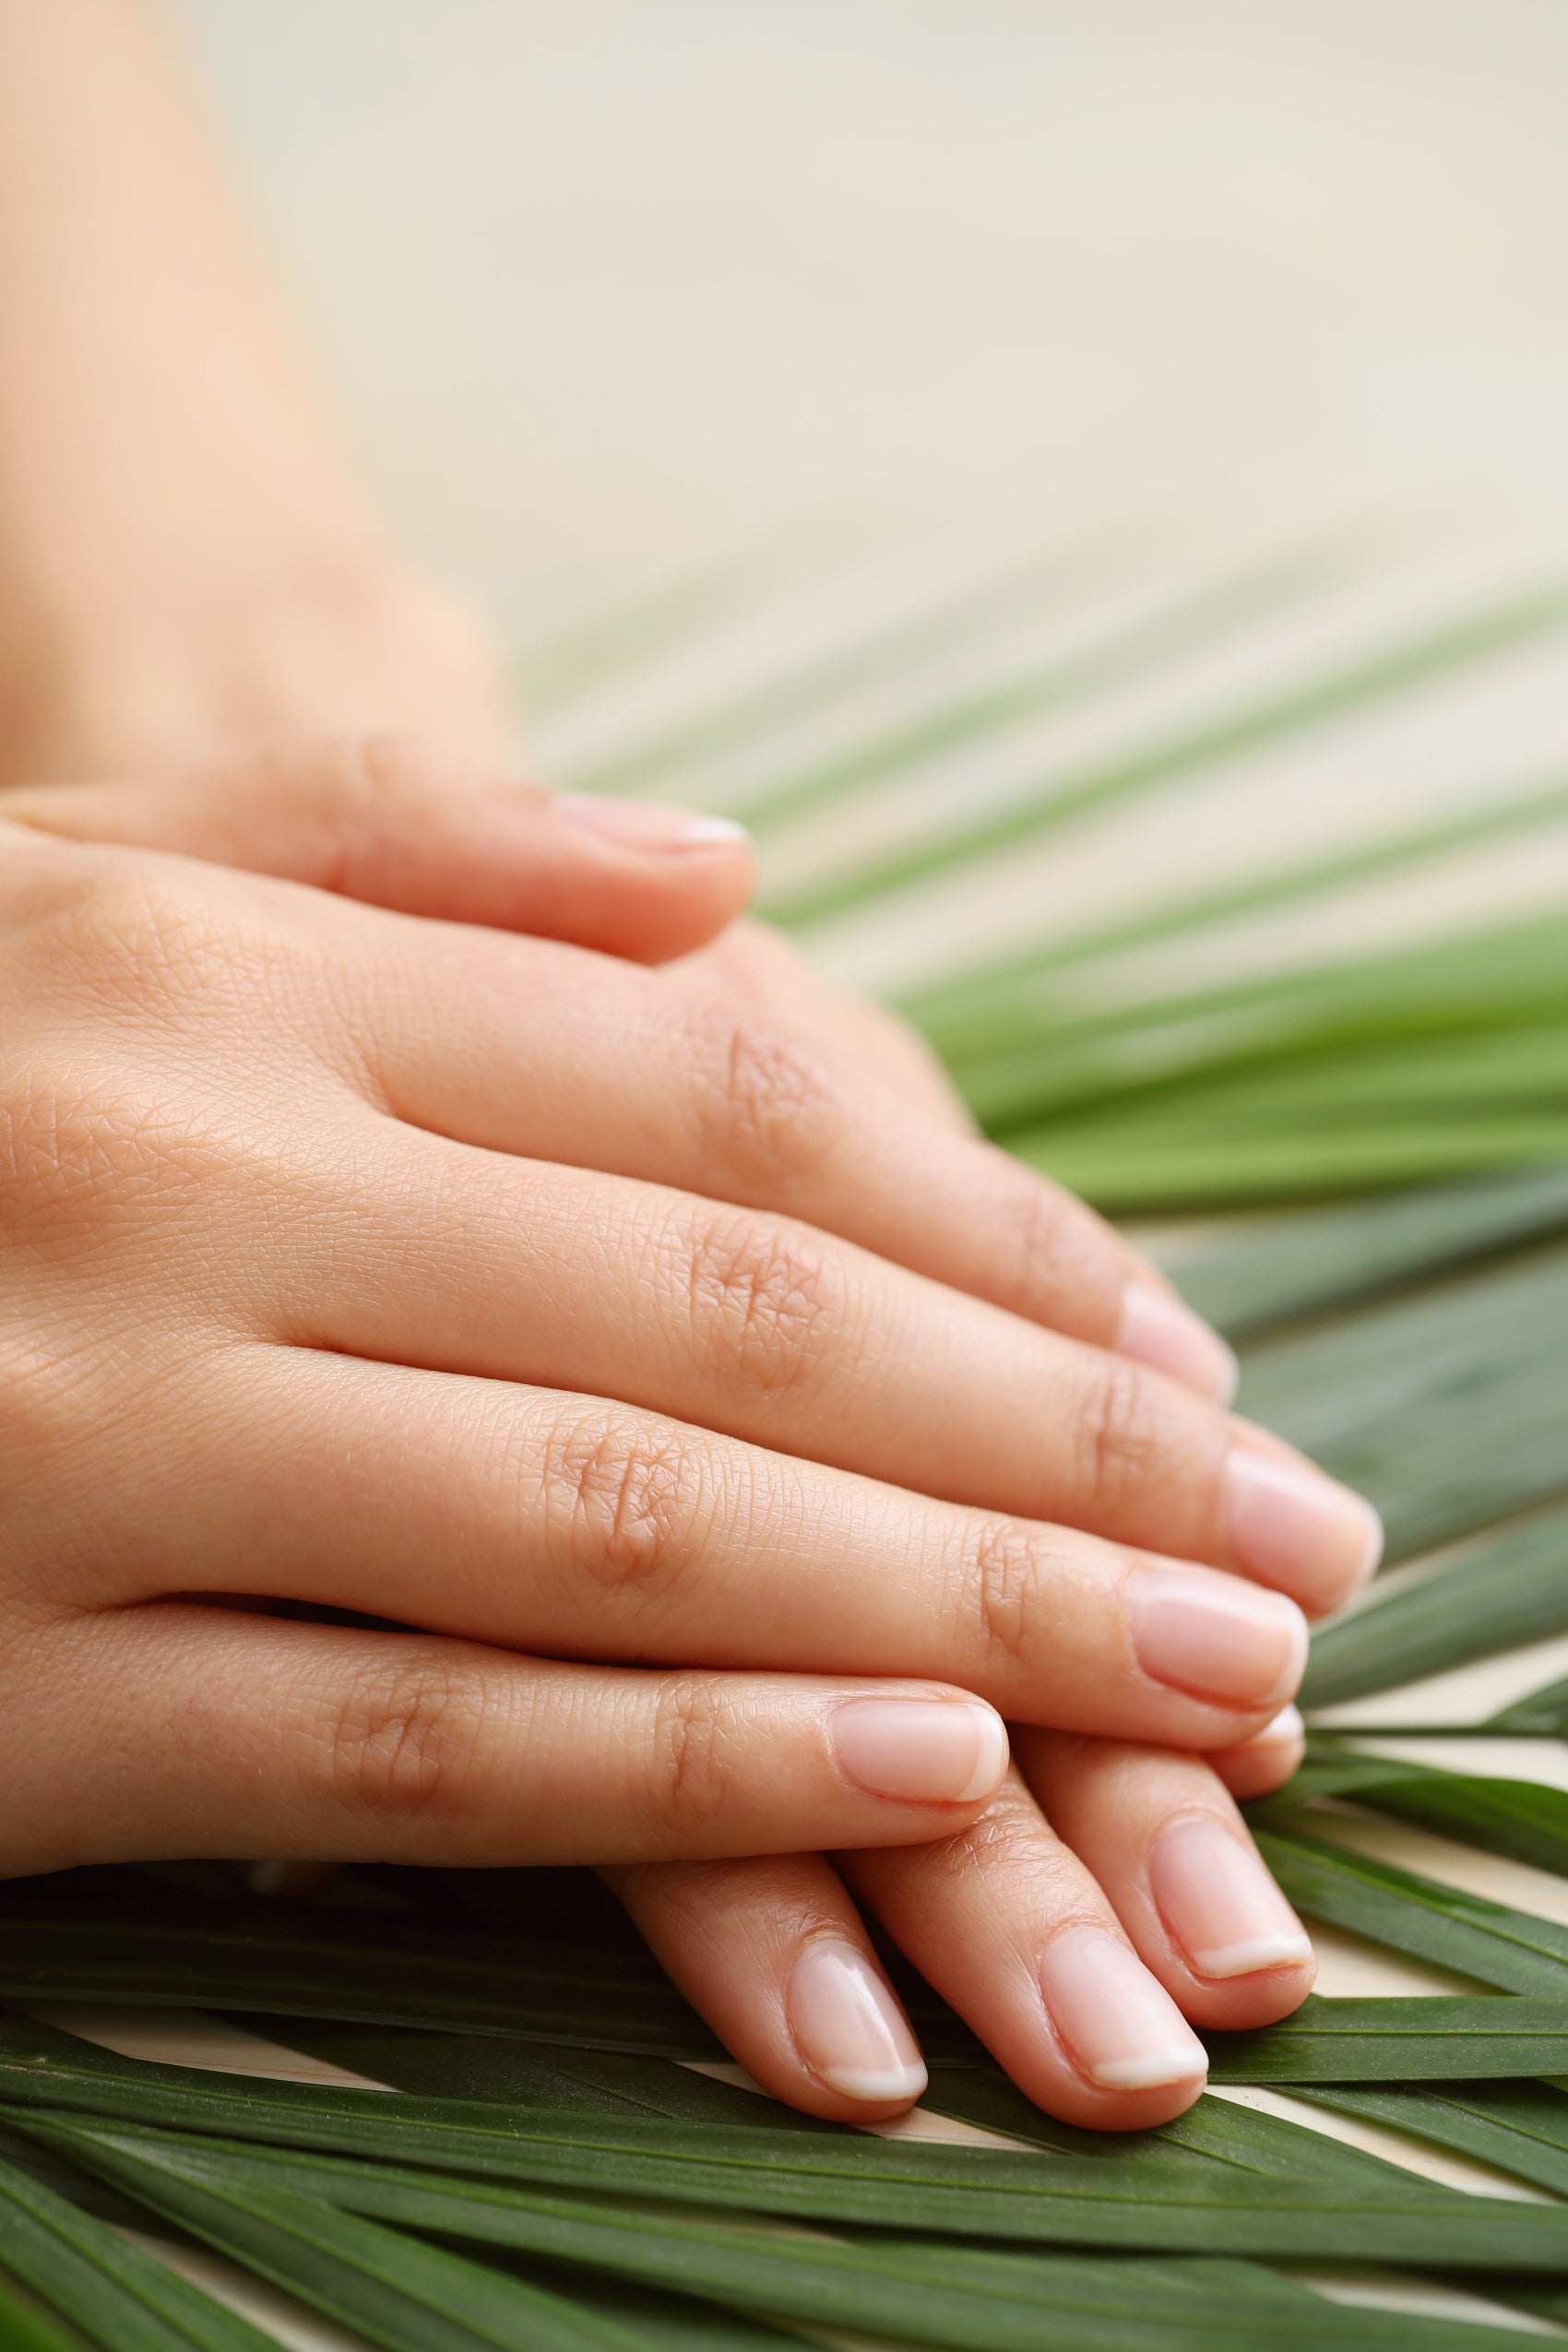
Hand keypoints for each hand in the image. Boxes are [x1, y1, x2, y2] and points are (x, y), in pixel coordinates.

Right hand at [0, 749, 1369, 2126]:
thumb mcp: (89, 885)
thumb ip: (402, 862)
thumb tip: (731, 876)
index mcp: (224, 977)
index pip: (710, 1099)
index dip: (988, 1240)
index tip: (1183, 1356)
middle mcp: (179, 1177)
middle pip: (722, 1315)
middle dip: (1044, 1453)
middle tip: (1283, 1551)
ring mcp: (90, 1435)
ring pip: (610, 1529)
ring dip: (938, 1620)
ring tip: (1182, 1683)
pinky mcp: (5, 1694)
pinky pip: (404, 1744)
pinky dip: (677, 1766)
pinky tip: (905, 1778)